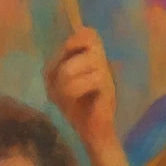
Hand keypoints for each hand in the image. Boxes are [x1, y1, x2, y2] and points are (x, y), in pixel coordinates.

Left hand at [44, 28, 117, 150]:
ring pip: (86, 61)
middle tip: (62, 78)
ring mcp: (108, 75)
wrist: (90, 133)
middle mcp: (102, 63)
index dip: (76, 38)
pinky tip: (73, 100)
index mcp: (90, 59)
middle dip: (69, 58)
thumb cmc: (75, 107)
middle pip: (90, 42)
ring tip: (65, 94)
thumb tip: (68, 47)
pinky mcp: (110, 89)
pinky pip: (93, 78)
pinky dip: (75, 89)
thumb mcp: (55, 81)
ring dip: (67, 77)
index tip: (66, 53)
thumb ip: (57, 61)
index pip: (90, 33)